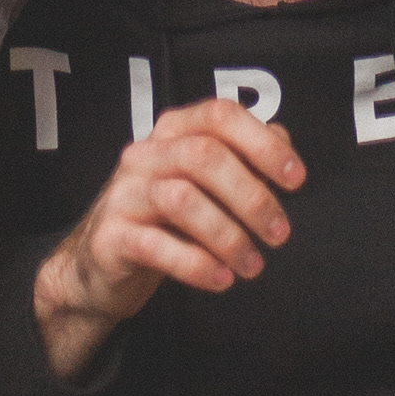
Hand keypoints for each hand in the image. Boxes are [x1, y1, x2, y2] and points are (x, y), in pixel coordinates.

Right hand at [32, 101, 304, 379]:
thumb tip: (283, 138)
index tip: (296, 179)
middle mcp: (144, 154)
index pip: (220, 115)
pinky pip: (156, 245)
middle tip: (280, 234)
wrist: (97, 266)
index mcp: (171, 131)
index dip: (263, 143)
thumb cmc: (160, 218)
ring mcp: (123, 194)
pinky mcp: (110, 237)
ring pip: (182, 199)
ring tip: (254, 265)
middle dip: (252, 196)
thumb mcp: (199, 182)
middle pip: (205, 155)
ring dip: (228, 235)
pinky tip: (222, 279)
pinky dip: (196, 264)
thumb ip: (238, 156)